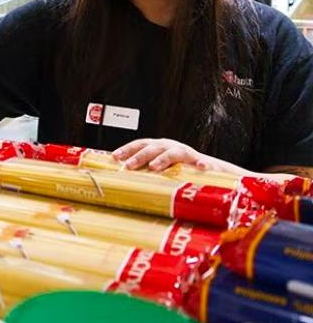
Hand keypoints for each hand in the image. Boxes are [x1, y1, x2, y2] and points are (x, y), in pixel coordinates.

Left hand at [112, 138, 237, 172]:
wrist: (207, 169)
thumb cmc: (179, 169)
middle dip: (140, 156)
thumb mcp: (160, 167)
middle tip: (129, 165)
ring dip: (163, 158)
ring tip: (154, 167)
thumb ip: (145, 170)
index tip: (115, 156)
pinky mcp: (201, 162)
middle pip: (153, 147)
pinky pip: (202, 162)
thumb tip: (122, 178)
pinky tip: (200, 167)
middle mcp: (170, 146)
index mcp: (158, 147)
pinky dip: (201, 164)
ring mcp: (186, 153)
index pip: (140, 144)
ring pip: (173, 153)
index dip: (127, 149)